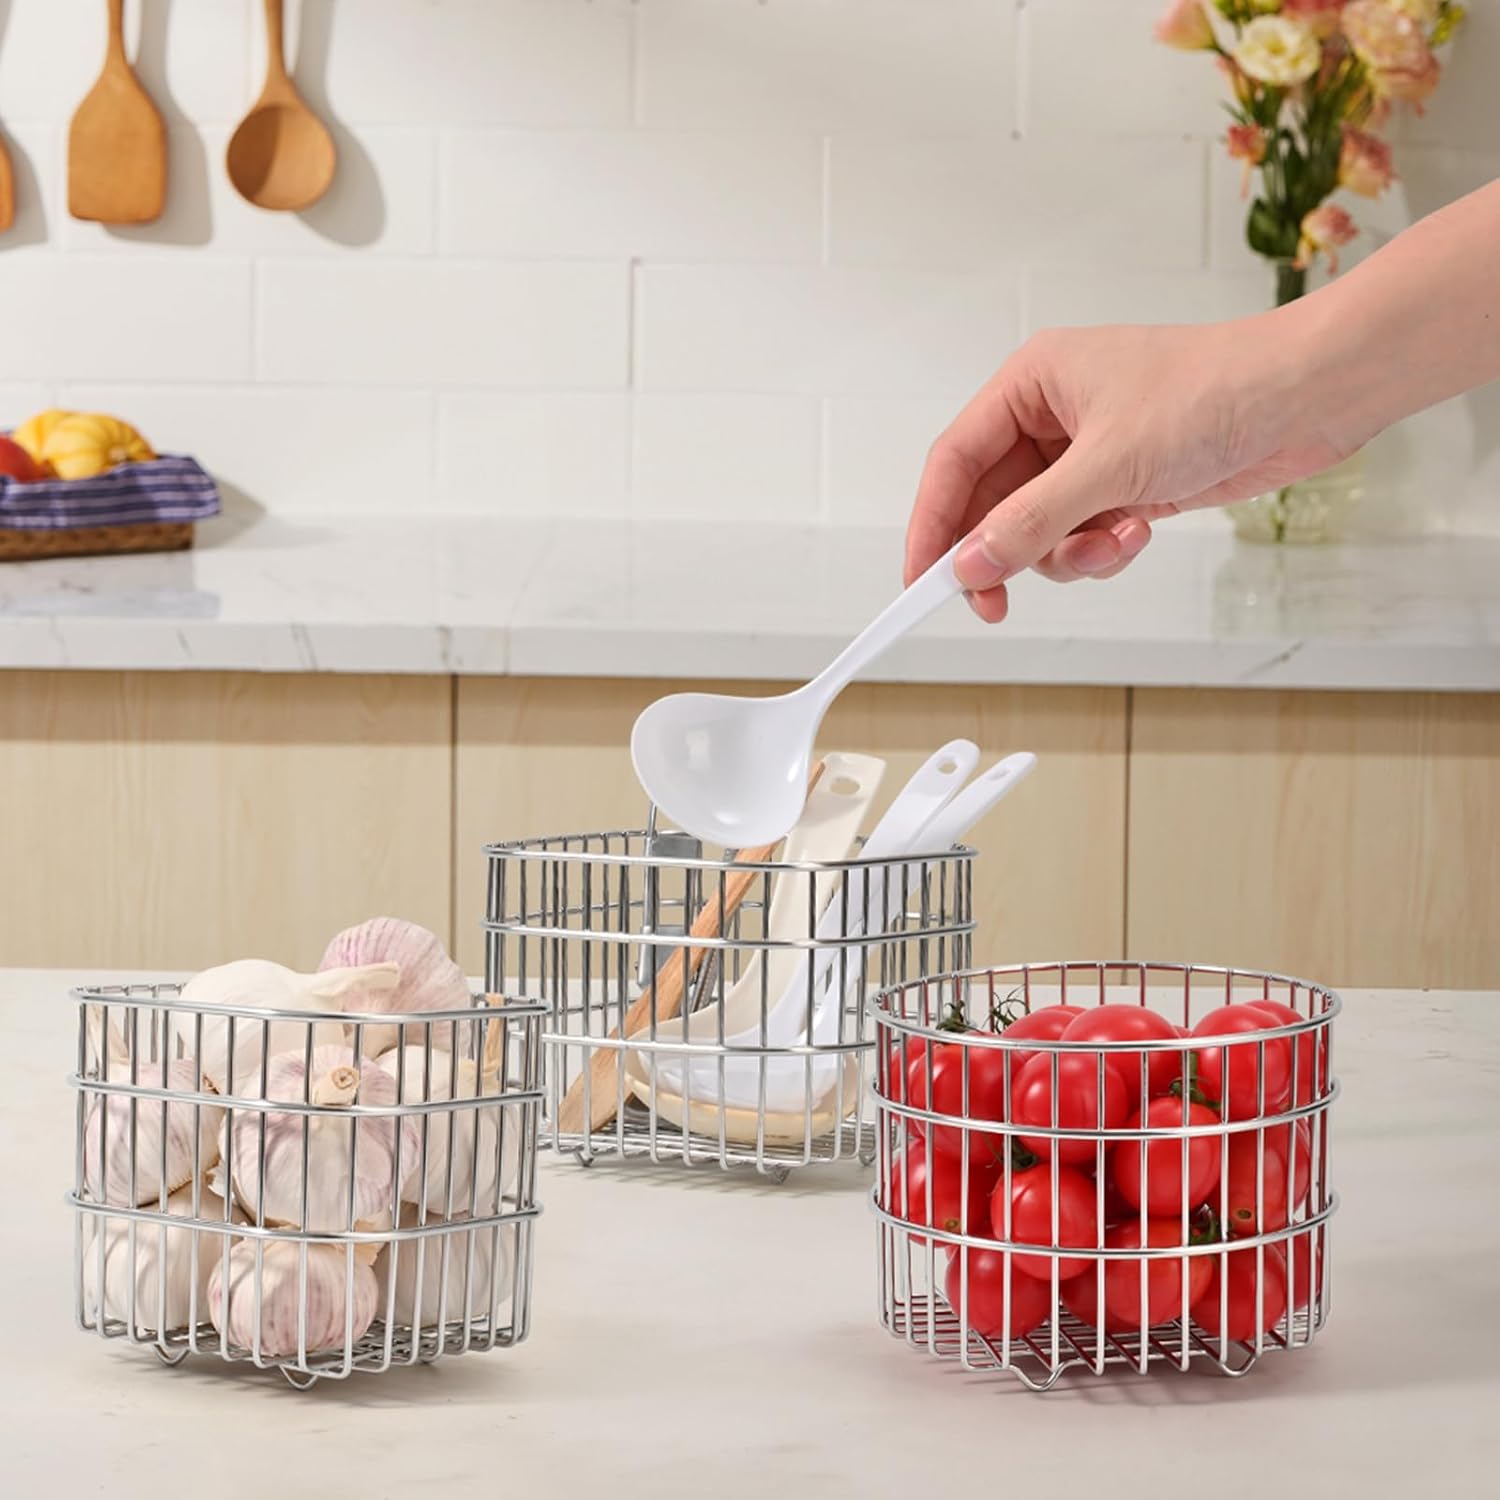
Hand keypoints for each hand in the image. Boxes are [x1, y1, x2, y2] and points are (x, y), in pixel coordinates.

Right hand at [904, 317, 1361, 621]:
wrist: (1307, 396)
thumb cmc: (1215, 390)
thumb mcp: (1109, 464)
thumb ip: (1030, 521)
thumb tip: (972, 565)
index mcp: (1031, 383)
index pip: (953, 461)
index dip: (931, 524)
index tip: (920, 581)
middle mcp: (1051, 417)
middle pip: (990, 504)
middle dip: (1006, 552)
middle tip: (997, 603)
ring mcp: (1088, 455)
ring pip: (1037, 531)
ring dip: (1068, 554)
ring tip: (1114, 543)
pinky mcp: (1123, 485)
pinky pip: (1081, 537)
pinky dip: (1103, 550)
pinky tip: (1140, 533)